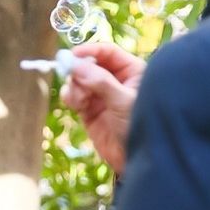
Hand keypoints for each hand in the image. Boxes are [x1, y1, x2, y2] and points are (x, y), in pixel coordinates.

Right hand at [59, 42, 144, 175]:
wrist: (132, 159)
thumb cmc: (139, 126)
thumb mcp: (123, 102)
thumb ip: (100, 82)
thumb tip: (76, 66)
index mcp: (131, 71)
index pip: (108, 52)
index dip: (90, 51)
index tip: (72, 55)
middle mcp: (115, 80)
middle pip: (89, 65)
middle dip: (78, 71)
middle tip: (72, 80)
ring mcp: (101, 95)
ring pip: (78, 80)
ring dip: (74, 86)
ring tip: (78, 99)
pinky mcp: (88, 110)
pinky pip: (74, 96)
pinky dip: (70, 97)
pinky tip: (75, 104)